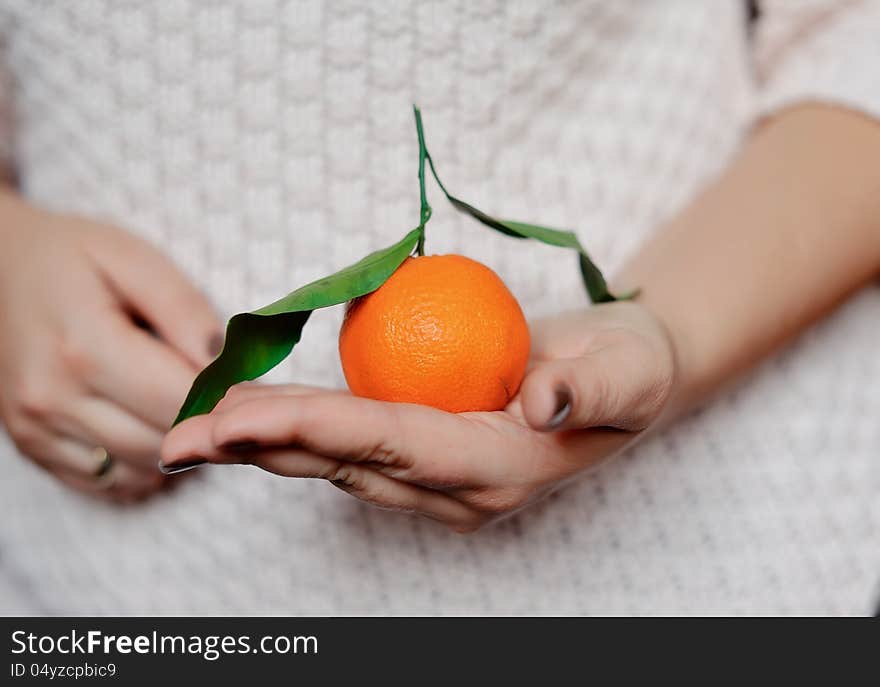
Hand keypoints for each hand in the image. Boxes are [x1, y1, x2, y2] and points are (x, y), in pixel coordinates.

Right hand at [0, 189, 221, 501]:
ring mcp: (36, 429)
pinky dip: (143, 464)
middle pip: (164, 442)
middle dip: (208, 424)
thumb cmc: (72, 256)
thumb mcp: (133, 259)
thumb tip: (226, 365)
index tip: (253, 386)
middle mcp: (52, 398)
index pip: (180, 401)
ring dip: (179, 447)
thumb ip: (184, 310)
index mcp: (83, 347)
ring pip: (141, 470)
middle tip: (232, 399)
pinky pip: (108, 482)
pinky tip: (155, 426)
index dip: (228, 400)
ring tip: (192, 406)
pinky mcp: (32, 447)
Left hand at [160, 301, 676, 530]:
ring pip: (339, 461)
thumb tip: (544, 401)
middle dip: (263, 448)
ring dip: (266, 444)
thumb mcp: (630, 373)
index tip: (240, 418)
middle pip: (347, 462)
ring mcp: (440, 476)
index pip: (394, 444)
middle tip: (181, 437)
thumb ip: (589, 390)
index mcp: (499, 469)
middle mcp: (459, 486)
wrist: (626, 374)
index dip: (316, 427)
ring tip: (195, 429)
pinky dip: (297, 431)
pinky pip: (352, 445)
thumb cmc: (630, 368)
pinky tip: (250, 418)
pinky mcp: (429, 455)